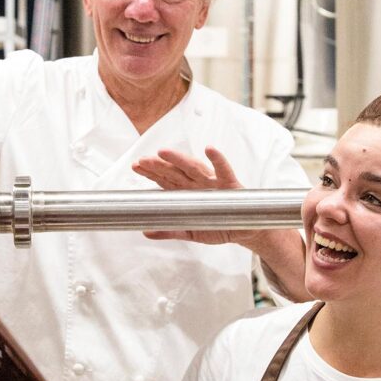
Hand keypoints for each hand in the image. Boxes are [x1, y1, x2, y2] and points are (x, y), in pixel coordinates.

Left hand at [132, 146, 308, 300]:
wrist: (245, 230)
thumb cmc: (218, 225)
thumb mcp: (190, 231)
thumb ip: (169, 230)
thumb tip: (146, 231)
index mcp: (186, 192)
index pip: (165, 179)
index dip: (151, 172)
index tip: (136, 165)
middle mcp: (197, 183)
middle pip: (174, 172)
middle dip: (158, 166)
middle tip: (143, 161)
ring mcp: (212, 182)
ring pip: (193, 168)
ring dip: (178, 159)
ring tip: (163, 152)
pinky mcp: (230, 184)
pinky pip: (224, 170)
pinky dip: (217, 160)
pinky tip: (209, 150)